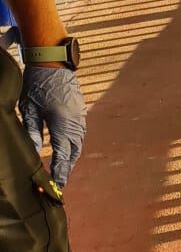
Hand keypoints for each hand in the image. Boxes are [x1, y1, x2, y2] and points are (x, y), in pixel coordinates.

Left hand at [19, 65, 86, 186]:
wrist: (53, 62)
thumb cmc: (37, 84)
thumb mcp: (29, 110)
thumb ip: (32, 134)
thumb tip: (33, 156)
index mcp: (62, 124)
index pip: (63, 157)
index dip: (58, 175)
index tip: (55, 189)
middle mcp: (76, 123)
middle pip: (73, 155)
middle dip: (65, 170)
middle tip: (56, 184)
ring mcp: (80, 118)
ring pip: (78, 146)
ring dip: (69, 159)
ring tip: (59, 171)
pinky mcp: (80, 113)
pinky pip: (79, 136)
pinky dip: (72, 147)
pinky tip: (65, 151)